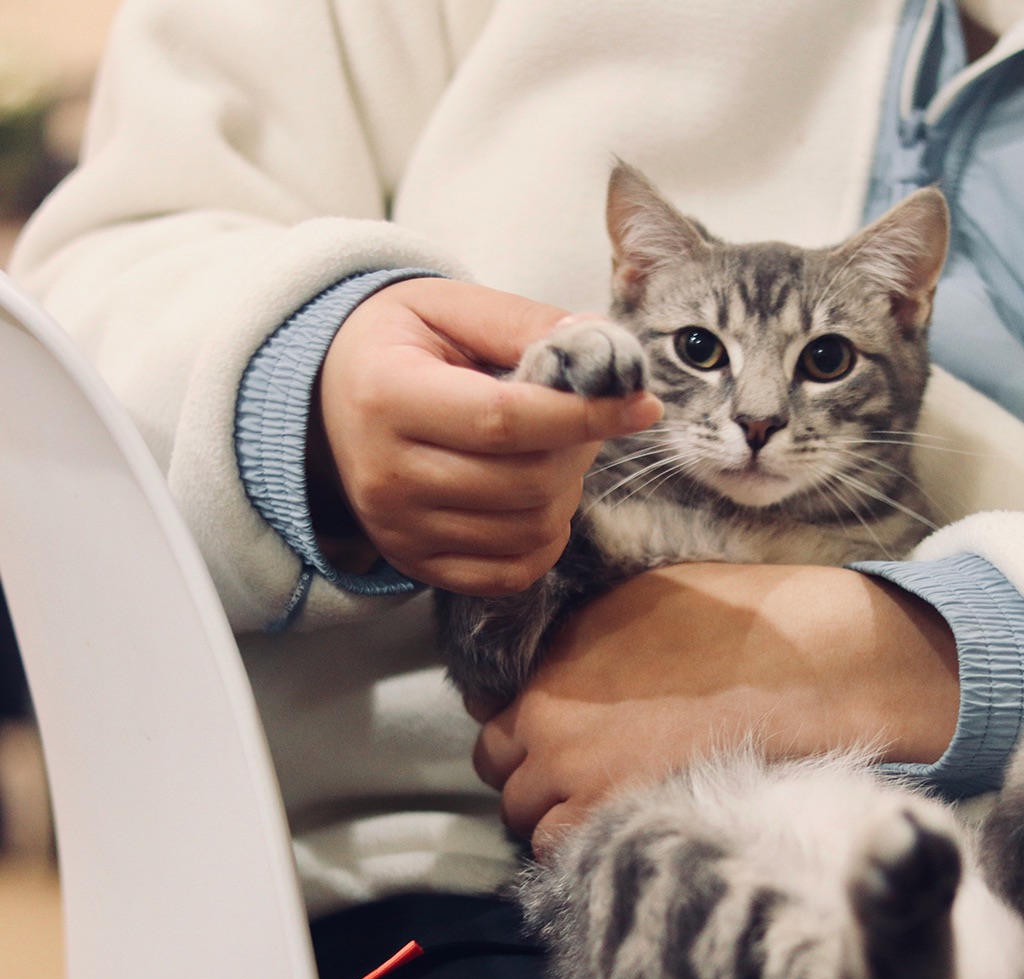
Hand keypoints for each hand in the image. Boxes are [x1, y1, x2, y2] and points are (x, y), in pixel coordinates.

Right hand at [312, 278, 661, 593]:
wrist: (327, 397)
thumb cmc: (398, 345)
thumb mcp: (448, 307)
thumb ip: (524, 323)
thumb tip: (605, 348)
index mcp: (388, 397)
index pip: (506, 420)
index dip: (585, 415)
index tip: (641, 405)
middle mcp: (385, 474)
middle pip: (525, 482)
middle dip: (578, 449)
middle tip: (580, 418)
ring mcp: (398, 529)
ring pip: (528, 529)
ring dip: (566, 491)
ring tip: (550, 451)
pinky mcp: (415, 563)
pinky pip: (511, 573)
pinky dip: (545, 540)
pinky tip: (538, 498)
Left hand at [471, 563, 959, 853]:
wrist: (803, 666)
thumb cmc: (736, 625)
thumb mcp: (635, 603)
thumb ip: (576, 644)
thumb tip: (548, 669)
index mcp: (551, 663)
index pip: (491, 719)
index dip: (525, 734)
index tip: (556, 741)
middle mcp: (548, 721)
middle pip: (503, 775)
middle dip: (536, 778)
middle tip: (585, 778)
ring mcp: (576, 777)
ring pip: (528, 823)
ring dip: (557, 819)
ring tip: (611, 808)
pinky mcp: (613, 820)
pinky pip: (566, 854)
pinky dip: (585, 848)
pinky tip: (629, 827)